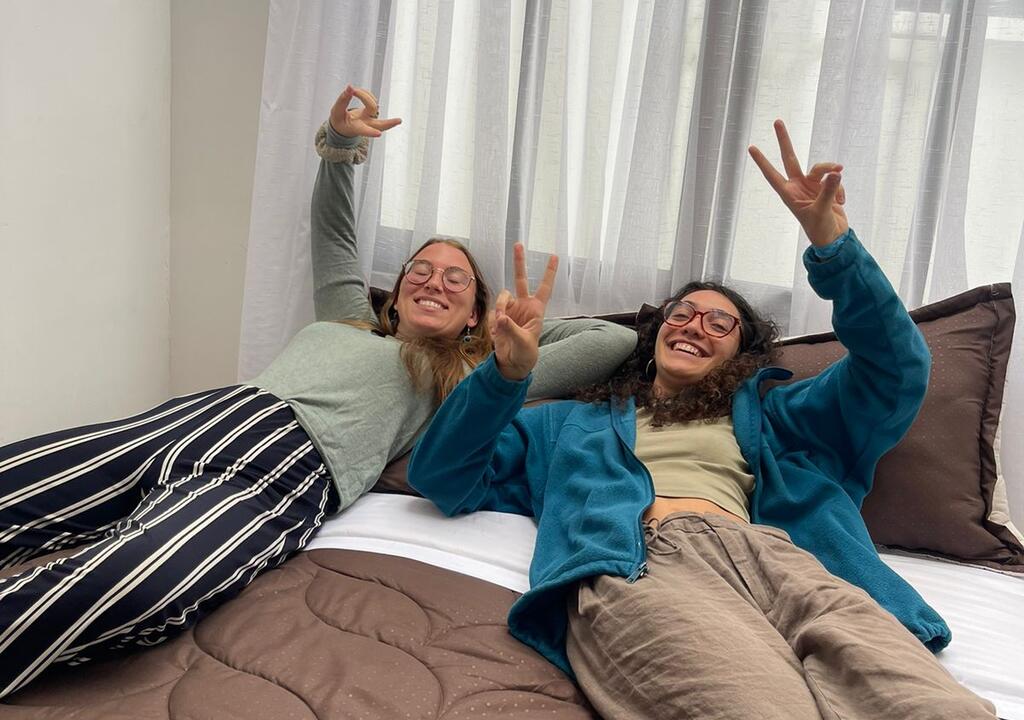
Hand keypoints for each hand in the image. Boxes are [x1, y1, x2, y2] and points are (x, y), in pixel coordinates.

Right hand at [329, 85, 401, 137]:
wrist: (342, 126)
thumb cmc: (339, 121)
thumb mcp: (336, 112)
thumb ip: (342, 100)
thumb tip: (350, 87)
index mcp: (356, 128)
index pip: (364, 130)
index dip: (371, 132)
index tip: (378, 134)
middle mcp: (366, 124)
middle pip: (380, 125)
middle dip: (390, 123)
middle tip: (399, 121)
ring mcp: (370, 119)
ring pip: (375, 107)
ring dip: (365, 96)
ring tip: (352, 91)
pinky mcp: (371, 112)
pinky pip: (372, 100)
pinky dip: (366, 94)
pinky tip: (357, 92)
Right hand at [491, 243, 558, 380]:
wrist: (512, 362)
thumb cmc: (525, 353)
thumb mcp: (523, 342)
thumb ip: (512, 329)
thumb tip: (501, 317)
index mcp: (536, 309)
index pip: (544, 287)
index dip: (549, 272)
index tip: (554, 255)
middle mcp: (523, 305)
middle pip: (520, 279)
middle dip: (519, 262)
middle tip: (518, 244)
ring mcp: (510, 309)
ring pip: (502, 297)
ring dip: (500, 307)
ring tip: (500, 323)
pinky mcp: (498, 315)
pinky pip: (492, 311)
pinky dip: (493, 321)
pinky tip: (498, 333)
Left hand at [748, 120, 848, 247]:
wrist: (834, 238)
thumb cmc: (821, 229)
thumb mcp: (822, 211)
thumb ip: (828, 191)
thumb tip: (836, 173)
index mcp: (788, 194)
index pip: (772, 174)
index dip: (762, 161)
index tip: (751, 147)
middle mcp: (798, 186)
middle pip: (790, 158)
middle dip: (784, 140)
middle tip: (777, 121)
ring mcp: (812, 185)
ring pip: (821, 168)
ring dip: (831, 171)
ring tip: (839, 187)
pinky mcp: (826, 186)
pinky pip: (835, 179)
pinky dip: (840, 189)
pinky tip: (841, 204)